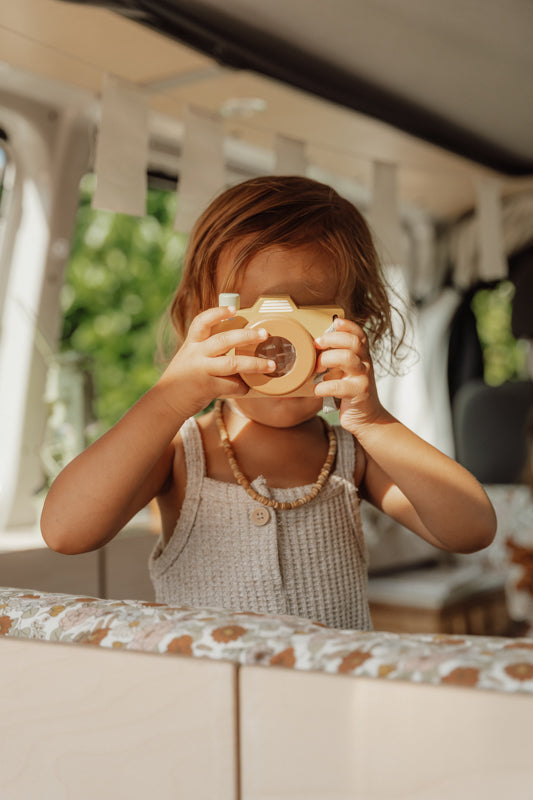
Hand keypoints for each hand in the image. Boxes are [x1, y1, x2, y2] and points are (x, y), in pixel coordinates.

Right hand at [158, 305, 275, 417]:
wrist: (166, 401)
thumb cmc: (184, 377)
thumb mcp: (191, 356)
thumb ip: (207, 348)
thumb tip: (239, 342)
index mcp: (192, 343)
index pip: (202, 321)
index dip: (217, 313)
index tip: (233, 309)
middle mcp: (195, 354)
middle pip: (224, 340)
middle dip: (247, 336)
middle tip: (264, 333)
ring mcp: (201, 370)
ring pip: (233, 363)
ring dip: (255, 363)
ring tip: (271, 365)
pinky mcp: (206, 387)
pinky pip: (232, 385)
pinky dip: (242, 387)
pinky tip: (245, 388)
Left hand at [314, 317, 385, 433]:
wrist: (367, 419)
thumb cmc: (351, 392)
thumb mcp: (346, 372)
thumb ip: (336, 359)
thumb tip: (314, 347)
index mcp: (362, 356)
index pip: (360, 334)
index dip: (348, 325)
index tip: (335, 321)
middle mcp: (365, 364)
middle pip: (352, 342)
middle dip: (331, 339)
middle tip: (316, 345)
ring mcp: (363, 378)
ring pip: (347, 358)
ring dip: (326, 359)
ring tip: (316, 368)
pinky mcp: (358, 393)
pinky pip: (338, 386)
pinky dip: (323, 387)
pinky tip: (317, 390)